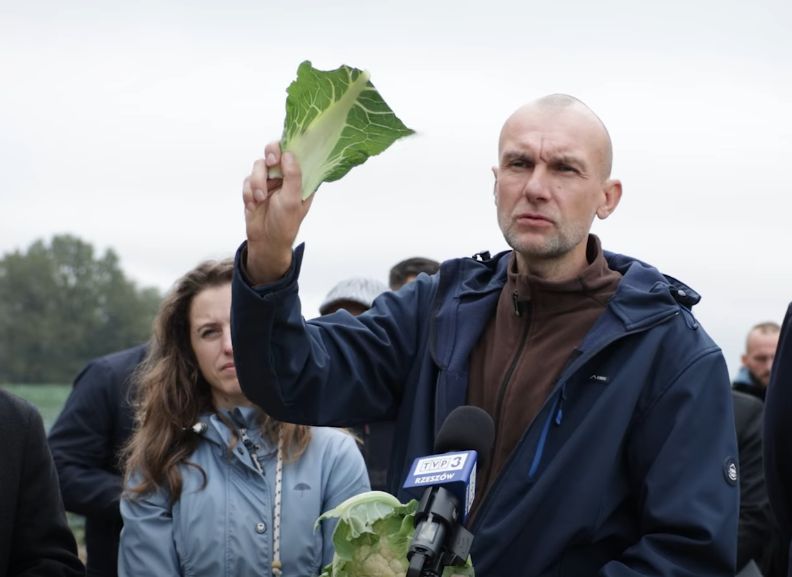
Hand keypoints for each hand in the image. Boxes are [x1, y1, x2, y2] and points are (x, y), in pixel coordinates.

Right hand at [242, 142, 313, 283]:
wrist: (266, 242)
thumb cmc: (285, 223)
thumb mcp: (292, 200)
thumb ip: (293, 176)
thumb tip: (289, 154)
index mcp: (299, 178)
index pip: (295, 153)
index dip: (288, 146)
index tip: (283, 152)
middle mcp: (284, 176)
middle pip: (274, 151)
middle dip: (270, 154)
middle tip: (271, 162)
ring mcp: (269, 181)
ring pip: (258, 165)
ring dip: (257, 181)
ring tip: (259, 198)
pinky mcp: (254, 187)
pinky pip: (247, 180)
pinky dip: (248, 191)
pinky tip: (253, 204)